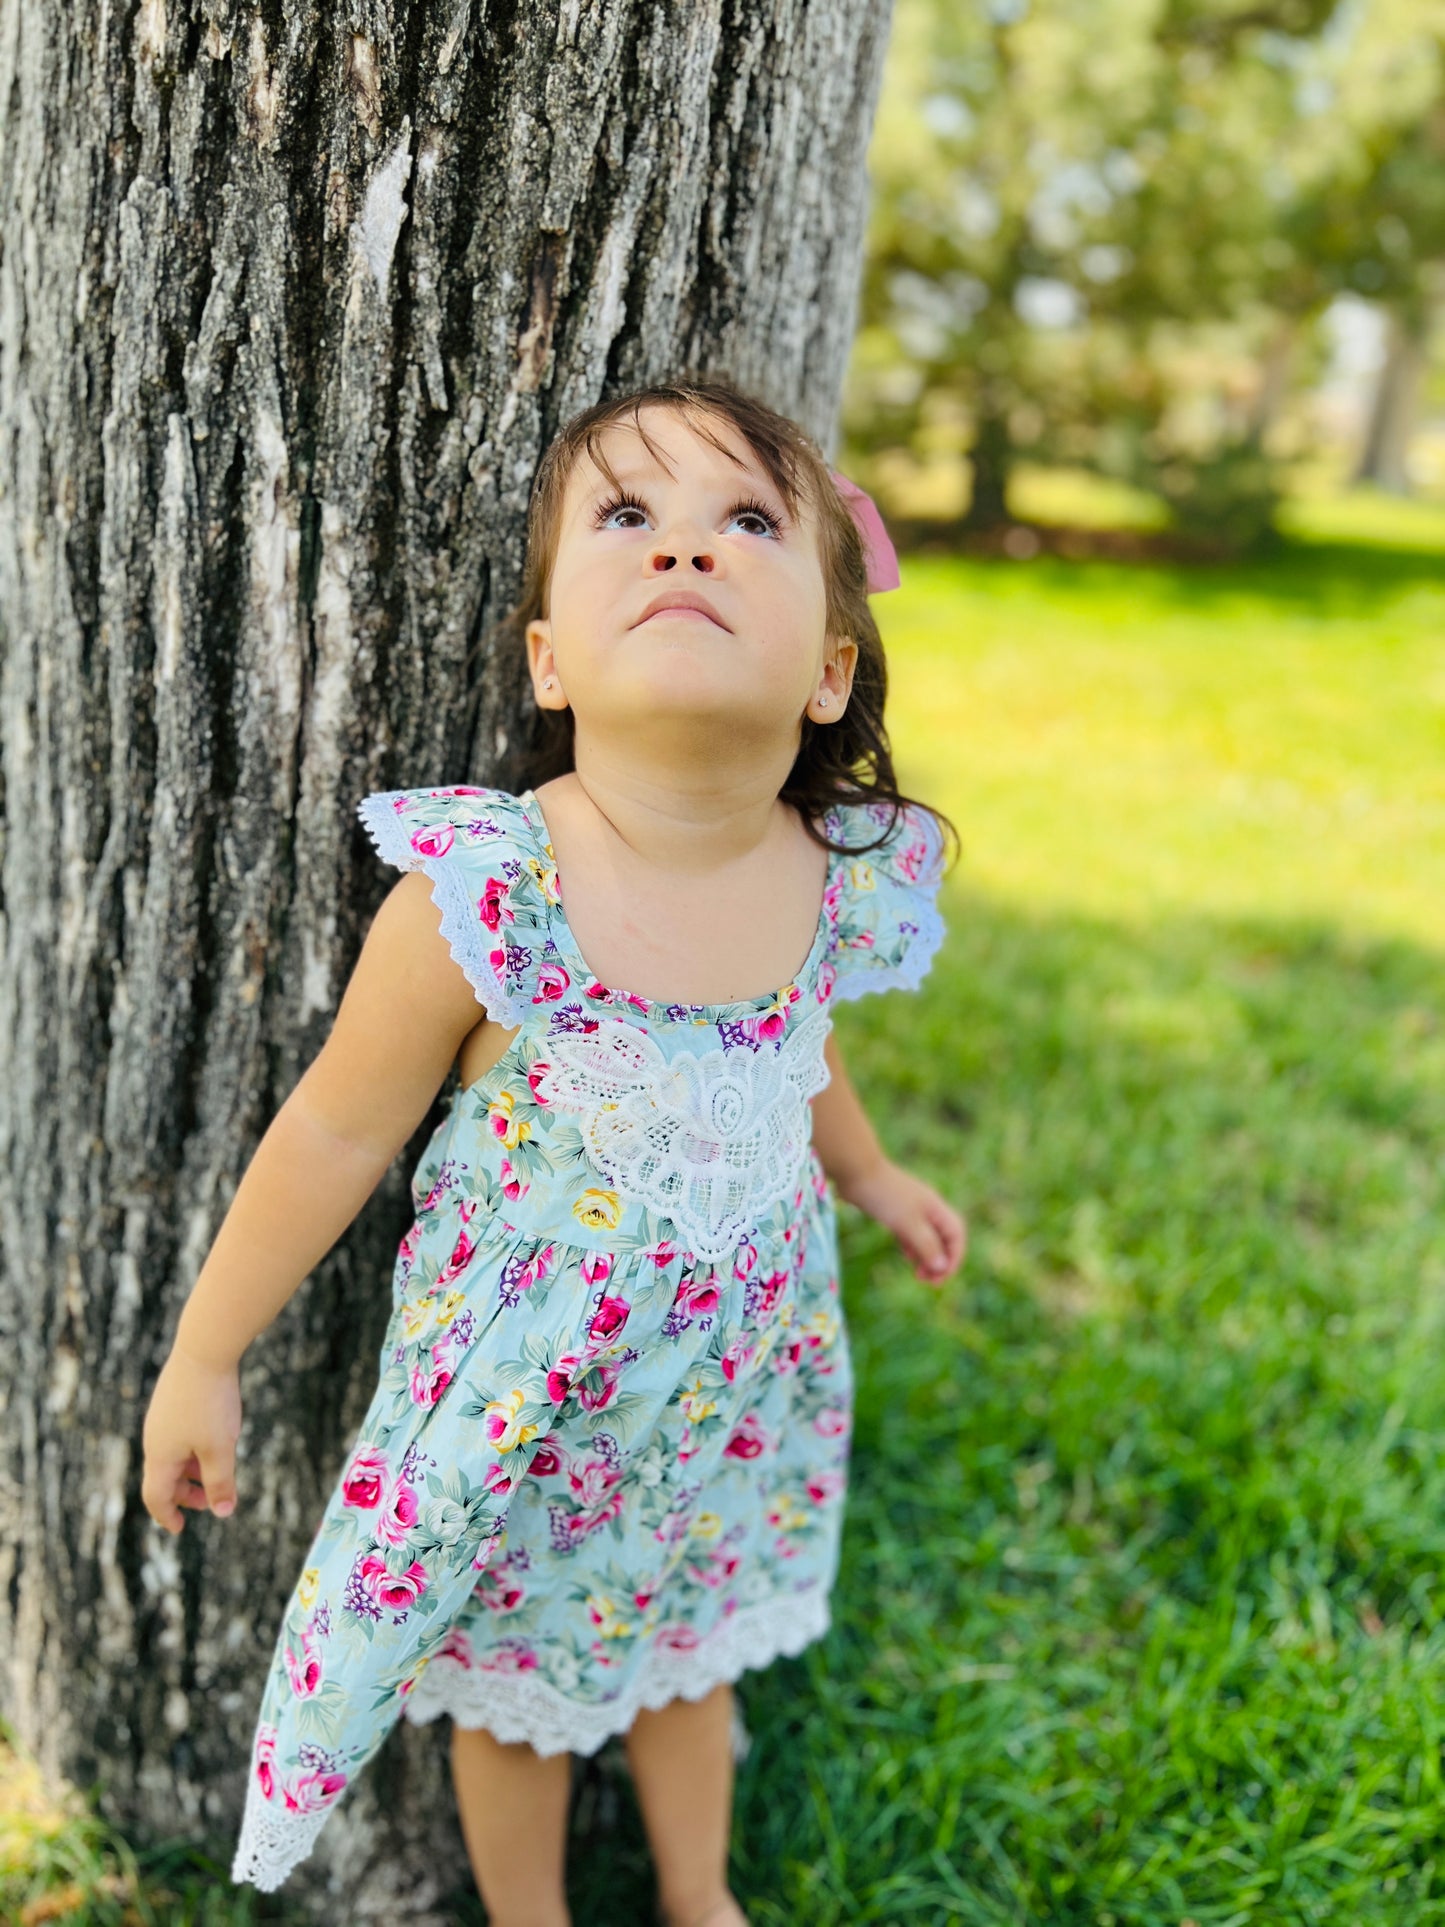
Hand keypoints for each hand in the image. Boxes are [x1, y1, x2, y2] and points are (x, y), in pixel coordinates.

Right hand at [141, 1341, 242, 1534]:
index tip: (179, 1528)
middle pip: (164, 1477)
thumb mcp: (220, 1448)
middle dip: (186, 1493)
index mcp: (160, 1455)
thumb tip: (222, 1513)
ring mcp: (162, 1417)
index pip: (155, 1497)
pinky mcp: (172, 1400)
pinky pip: (178, 1435)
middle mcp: (154, 1438)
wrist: (204, 1349)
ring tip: (218, 1470)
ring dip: (192, 1469)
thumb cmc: (211, 1403)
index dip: (167, 1516)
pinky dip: (194, 1448)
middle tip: (211, 1499)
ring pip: (173, 1454)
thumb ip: (220, 1482)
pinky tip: (217, 1439)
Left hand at [838, 1157, 966, 1285]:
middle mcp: (928, 1208)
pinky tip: (907, 1256)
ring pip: (927, 1237)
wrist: (856, 1171)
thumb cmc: (884, 1195)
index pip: (956, 1236)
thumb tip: (942, 1266)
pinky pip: (911, 1233)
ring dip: (926, 1257)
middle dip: (940, 1262)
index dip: (953, 1258)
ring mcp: (911, 1209)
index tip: (939, 1278)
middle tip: (928, 1282)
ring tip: (918, 1274)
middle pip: (944, 1238)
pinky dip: (912, 1246)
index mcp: (936, 1208)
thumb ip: (926, 1245)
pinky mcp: (895, 1211)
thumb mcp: (907, 1223)